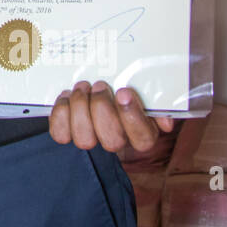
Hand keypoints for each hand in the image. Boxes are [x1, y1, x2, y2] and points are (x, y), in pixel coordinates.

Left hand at [48, 80, 174, 152]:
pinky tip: (66, 97)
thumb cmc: (124, 86)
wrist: (95, 84)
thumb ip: (158, 101)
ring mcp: (91, 138)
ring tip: (82, 88)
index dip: (132, 117)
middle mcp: (117, 139)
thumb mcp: (146, 89)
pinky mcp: (68, 133)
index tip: (124, 92)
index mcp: (141, 131)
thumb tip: (166, 122)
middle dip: (102, 109)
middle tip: (99, 85)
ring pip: (85, 140)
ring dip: (81, 109)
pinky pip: (60, 134)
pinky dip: (61, 113)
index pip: (143, 139)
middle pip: (112, 141)